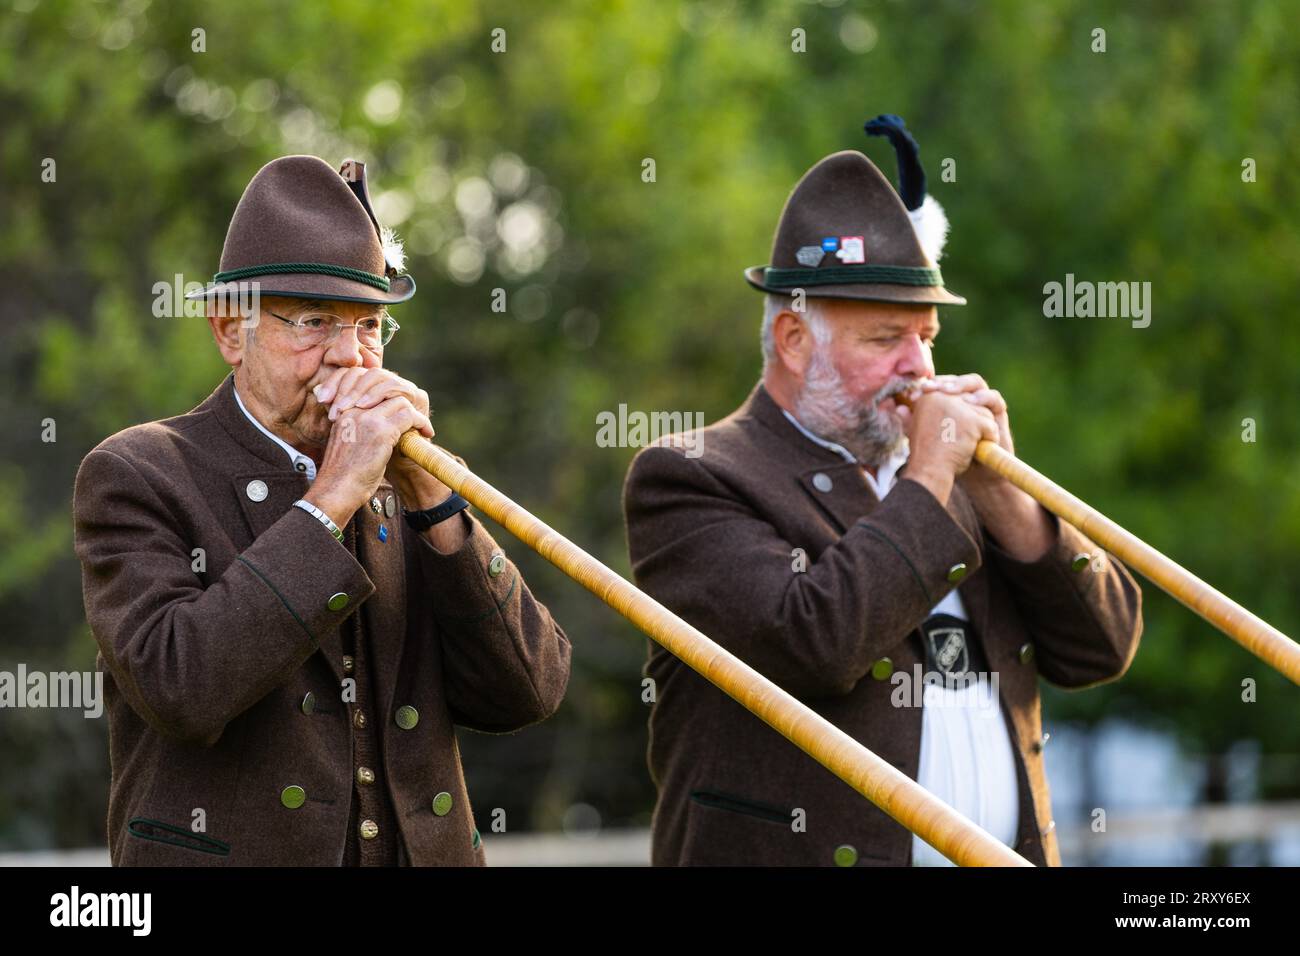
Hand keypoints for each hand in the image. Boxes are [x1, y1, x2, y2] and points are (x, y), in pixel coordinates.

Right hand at [310, 368, 451, 508]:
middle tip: (416, 415)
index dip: (390, 395)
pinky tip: (426, 433)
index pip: (369, 386)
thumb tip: (386, 422)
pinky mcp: (380, 431)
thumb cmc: (343, 474)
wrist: (337, 490)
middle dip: (404, 400)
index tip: (402, 410)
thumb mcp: (348, 443)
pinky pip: (408, 415)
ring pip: (399, 400)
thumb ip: (360, 428)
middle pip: (385, 388)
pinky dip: (421, 422)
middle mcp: (353, 409)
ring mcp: (366, 418)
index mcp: (343, 410)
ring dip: (415, 413)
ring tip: (423, 427)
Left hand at [916, 374, 1054, 559]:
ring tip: (951, 391)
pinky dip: (983, 398)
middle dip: (945, 381)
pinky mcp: (998, 413)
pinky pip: (994, 399)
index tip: (915, 391)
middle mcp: (966, 400)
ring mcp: (982, 405)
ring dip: (962, 384)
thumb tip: (898, 408)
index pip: (939, 384)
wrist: (976, 475)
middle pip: (956, 380)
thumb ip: (914, 424)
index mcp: (949, 402)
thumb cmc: (952, 456)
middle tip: (932, 386)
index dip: (929, 384)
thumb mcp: (930, 439)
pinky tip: (971, 402)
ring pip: (975, 383)